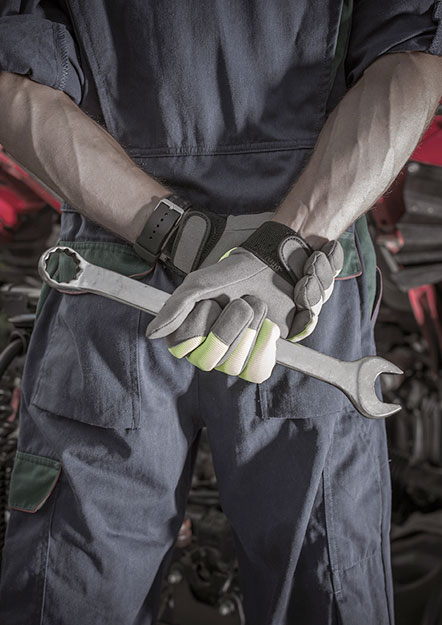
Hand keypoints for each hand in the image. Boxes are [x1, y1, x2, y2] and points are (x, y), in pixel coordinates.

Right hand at [147, 221, 342, 382]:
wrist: (274, 270)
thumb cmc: (235, 275)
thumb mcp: (200, 284)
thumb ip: (175, 307)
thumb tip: (152, 333)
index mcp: (187, 332)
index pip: (182, 347)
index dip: (201, 325)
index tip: (213, 302)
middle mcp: (207, 350)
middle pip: (211, 360)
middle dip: (231, 325)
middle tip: (242, 302)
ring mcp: (233, 358)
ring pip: (234, 366)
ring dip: (251, 329)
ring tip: (257, 307)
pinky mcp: (258, 360)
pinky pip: (256, 372)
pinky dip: (265, 345)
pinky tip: (268, 326)